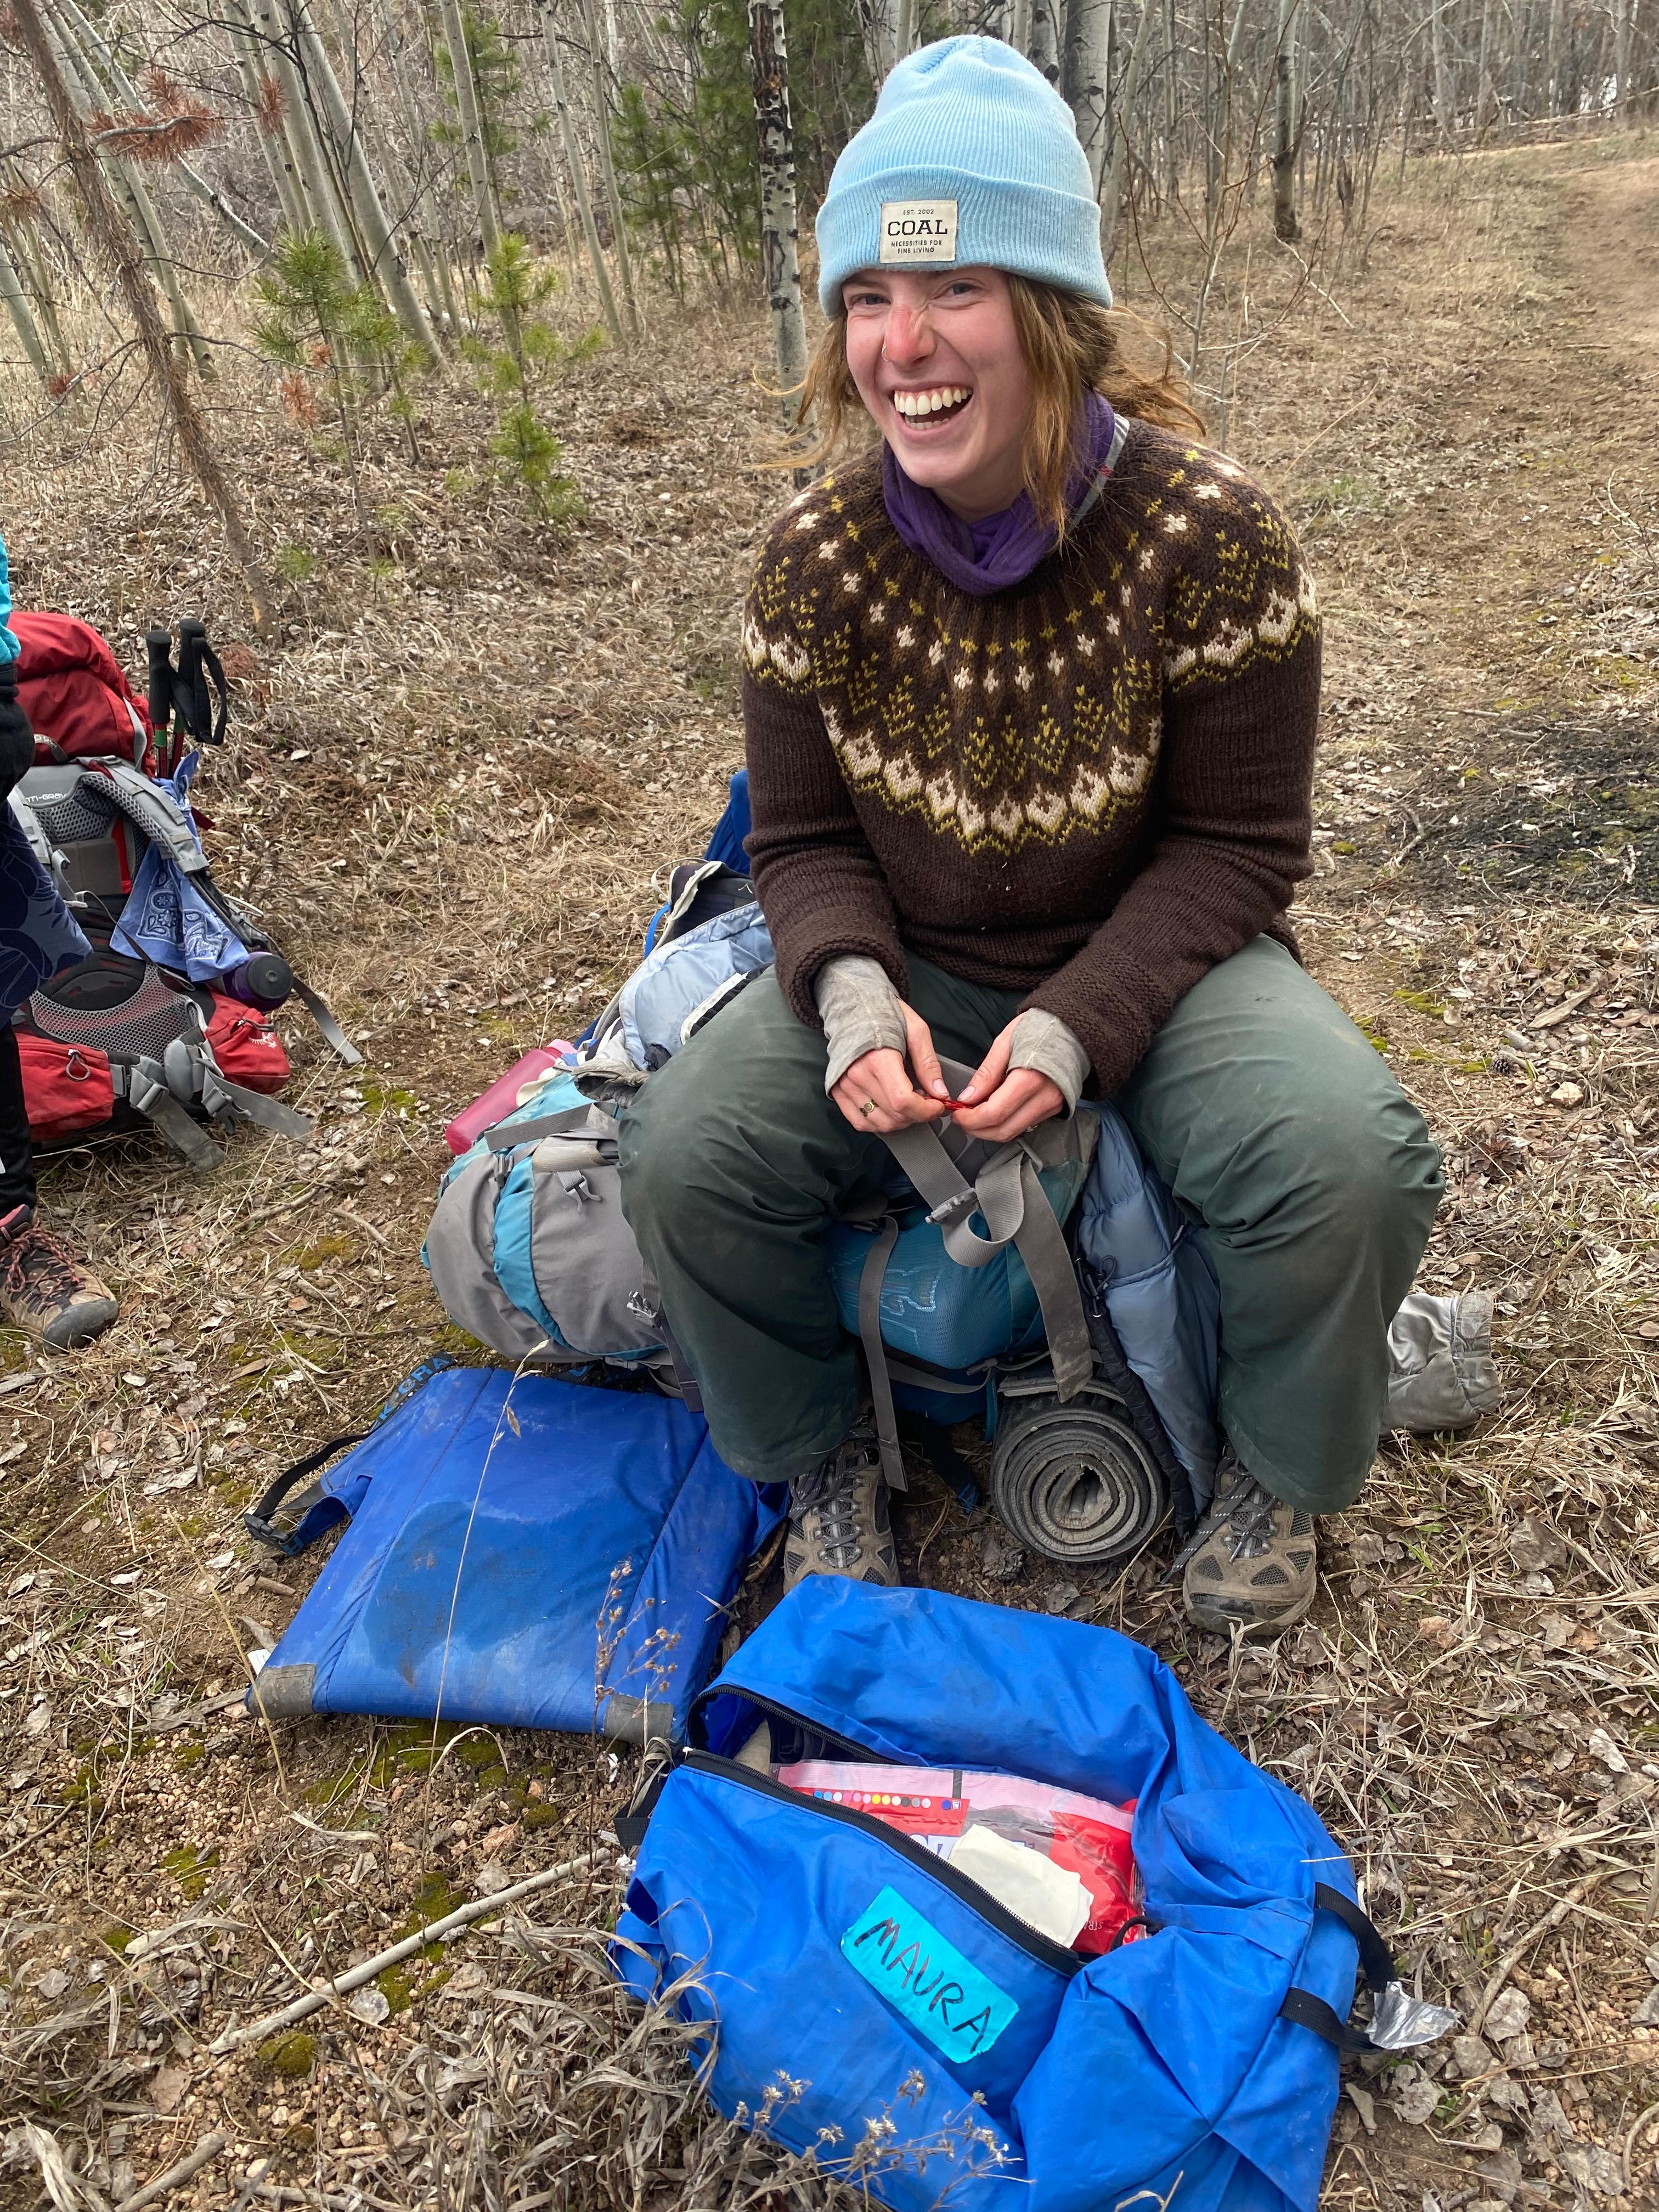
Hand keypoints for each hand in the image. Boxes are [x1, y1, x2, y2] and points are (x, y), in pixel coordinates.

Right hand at [832, 998, 950, 1134]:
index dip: (925, 1111)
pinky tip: (889, 1109)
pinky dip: (879, 1123)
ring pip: (879, 1123)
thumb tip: (940, 1093)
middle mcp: (857, 1076)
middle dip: (918, 1116)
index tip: (938, 1105)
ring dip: (901, 1121)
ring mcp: (845, 1086)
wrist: (853, 1007)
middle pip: (894, 1116)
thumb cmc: (886, 1015)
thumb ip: (928, 1064)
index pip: (902, 1101)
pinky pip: (859, 1122)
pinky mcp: (837, 1091)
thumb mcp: (916, 1031)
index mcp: (879, 1059)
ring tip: (909, 1103)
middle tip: (927, 1101)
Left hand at [947, 1019, 1064, 1142]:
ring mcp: (1051, 1105)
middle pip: (1003, 1130)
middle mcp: (1044, 1098)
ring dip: (989, 1129)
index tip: (957, 1113)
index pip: (995, 1113)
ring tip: (975, 1114)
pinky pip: (1024, 1124)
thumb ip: (986, 1073)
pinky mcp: (1054, 1108)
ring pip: (1014, 1132)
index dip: (971, 1119)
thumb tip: (967, 1097)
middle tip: (961, 1118)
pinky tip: (994, 1110)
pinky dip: (1005, 1122)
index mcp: (1030, 1079)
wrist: (1072, 1027)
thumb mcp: (1006, 1042)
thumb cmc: (1039, 1028)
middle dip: (976, 1129)